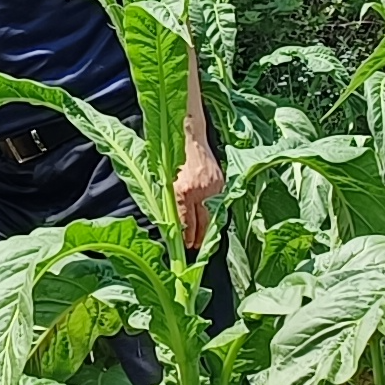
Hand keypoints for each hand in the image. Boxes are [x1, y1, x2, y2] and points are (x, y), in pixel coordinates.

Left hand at [174, 134, 224, 253]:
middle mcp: (198, 191)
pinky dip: (214, 212)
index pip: (185, 222)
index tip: (186, 246)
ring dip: (208, 228)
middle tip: (195, 247)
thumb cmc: (171, 157)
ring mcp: (212, 187)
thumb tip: (170, 223)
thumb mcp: (163, 182)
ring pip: (213, 214)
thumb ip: (167, 203)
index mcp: (181, 191)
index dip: (186, 237)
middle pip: (202, 222)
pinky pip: (218, 203)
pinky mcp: (220, 182)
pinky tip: (210, 219)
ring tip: (203, 238)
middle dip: (199, 238)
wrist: (189, 137)